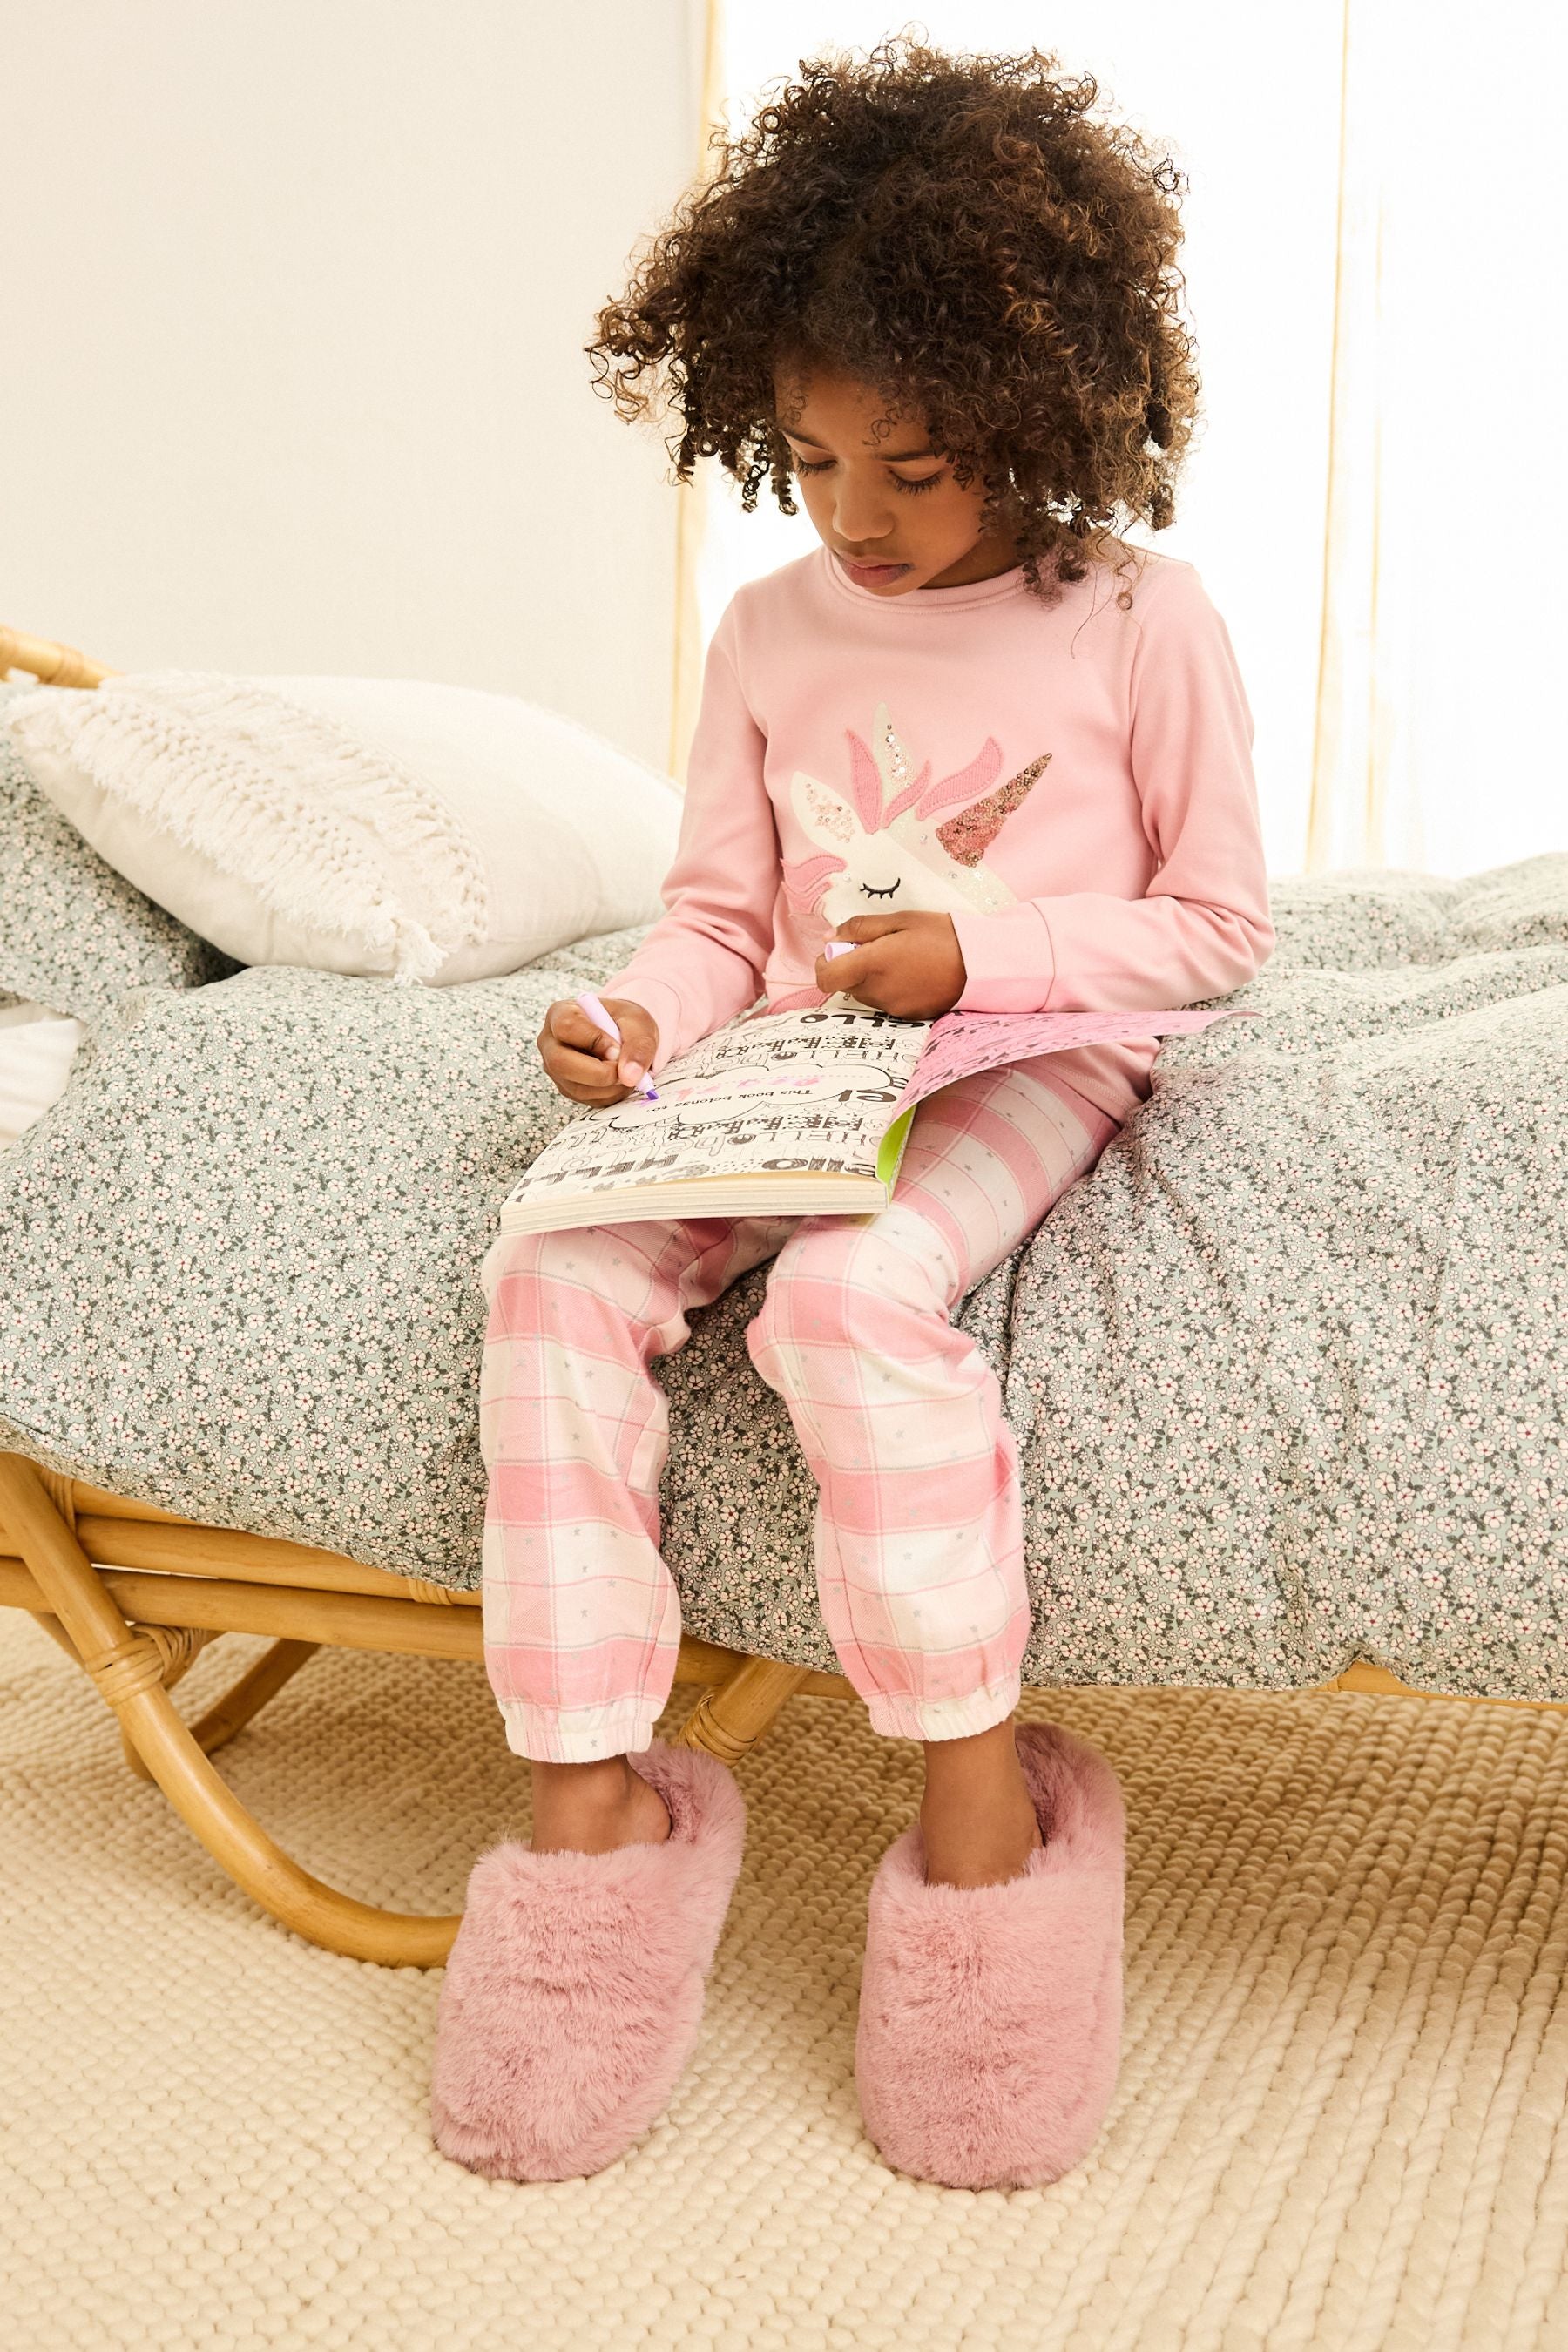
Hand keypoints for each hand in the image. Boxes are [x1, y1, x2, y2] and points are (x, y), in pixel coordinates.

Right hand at [537, 996, 659, 1104]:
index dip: (594, 1040)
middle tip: (624, 1071)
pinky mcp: (567, 1087)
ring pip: (576, 1087)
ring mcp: (556, 1068)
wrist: (623, 1034)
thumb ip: (638, 1045)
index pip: (566, 1027)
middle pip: (560, 1063)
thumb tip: (630, 1076)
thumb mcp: (637, 1022)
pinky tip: (620, 1081)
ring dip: (609, 1087)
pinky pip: (587, 1099)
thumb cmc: (623, 1022)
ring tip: (627, 1072)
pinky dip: (610, 1095)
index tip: (617, 1049)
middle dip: (599, 1073)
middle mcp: (551, 1042)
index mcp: (560, 1014)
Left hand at [812, 912, 966, 1019]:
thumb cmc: (941, 936)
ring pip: (865, 994)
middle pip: (845, 984)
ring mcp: (892, 1007)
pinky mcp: (907, 1015)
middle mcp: (878, 991)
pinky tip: (911, 974)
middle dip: (852, 966)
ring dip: (870, 978)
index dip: (824, 965)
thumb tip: (830, 938)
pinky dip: (889, 989)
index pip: (826, 978)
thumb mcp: (900, 920)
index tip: (838, 950)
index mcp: (872, 964)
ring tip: (899, 959)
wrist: (980, 965)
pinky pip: (885, 1003)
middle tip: (877, 947)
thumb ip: (860, 928)